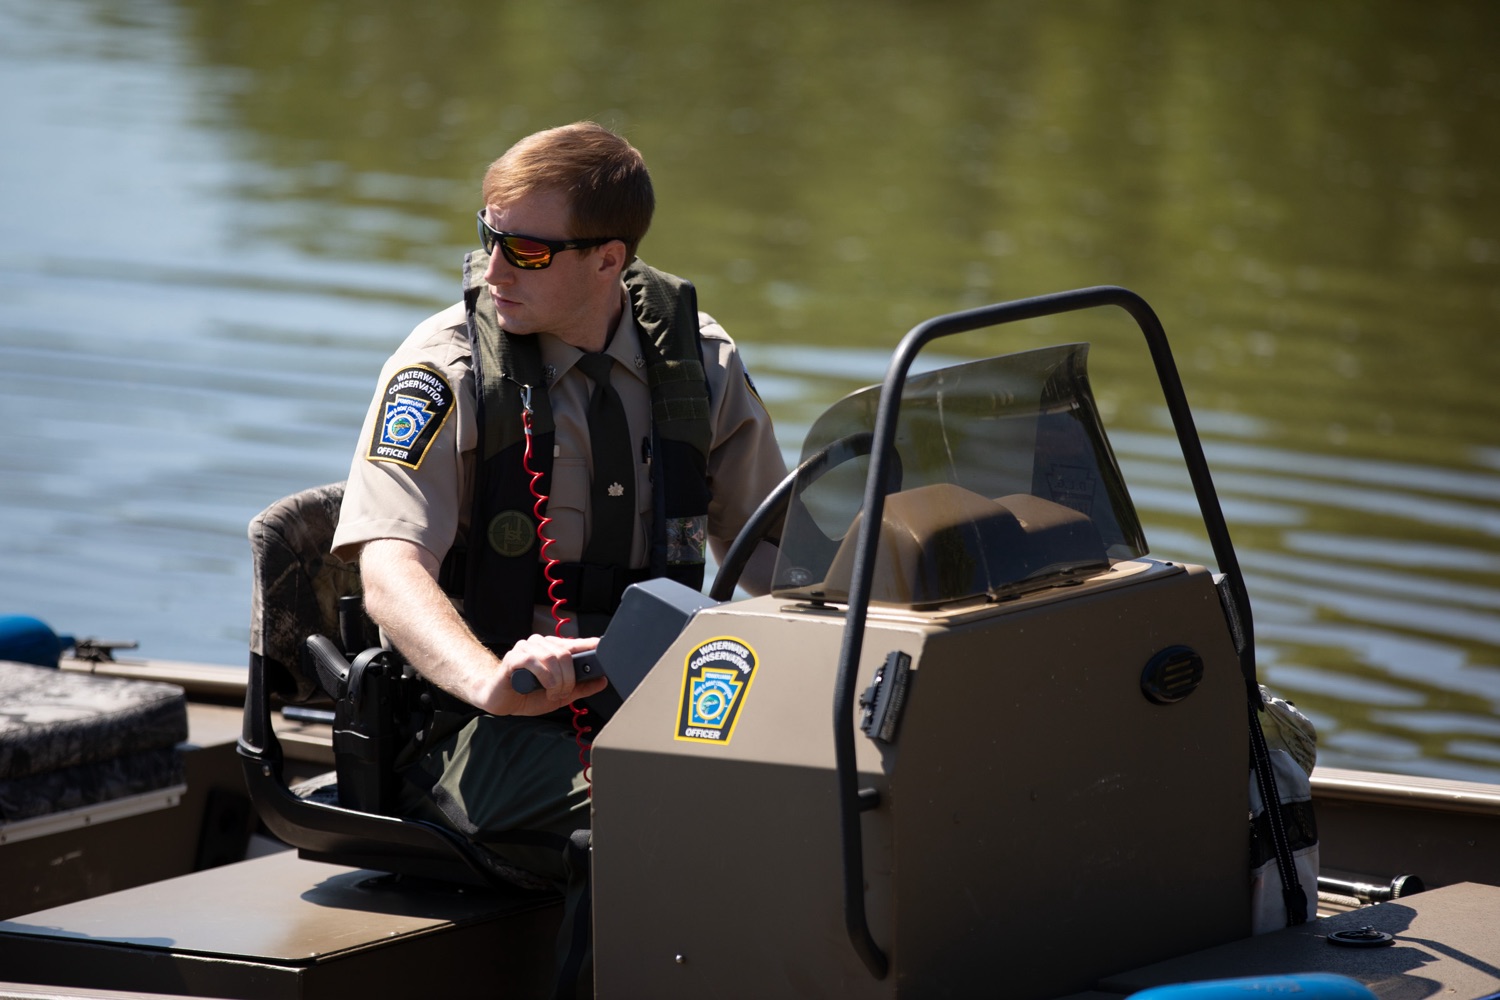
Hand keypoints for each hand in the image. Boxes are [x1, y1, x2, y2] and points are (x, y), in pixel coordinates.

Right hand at [487, 634, 604, 715]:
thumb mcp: (560, 694)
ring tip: (553, 693)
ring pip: (551, 657)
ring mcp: (525, 648)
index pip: (575, 643)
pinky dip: (544, 677)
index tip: (602, 646)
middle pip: (565, 653)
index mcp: (552, 649)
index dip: (589, 644)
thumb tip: (602, 681)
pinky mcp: (513, 658)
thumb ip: (580, 688)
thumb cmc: (528, 694)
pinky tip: (543, 688)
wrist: (501, 701)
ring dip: (557, 681)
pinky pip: (533, 661)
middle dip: (569, 678)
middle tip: (563, 693)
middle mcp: (540, 644)